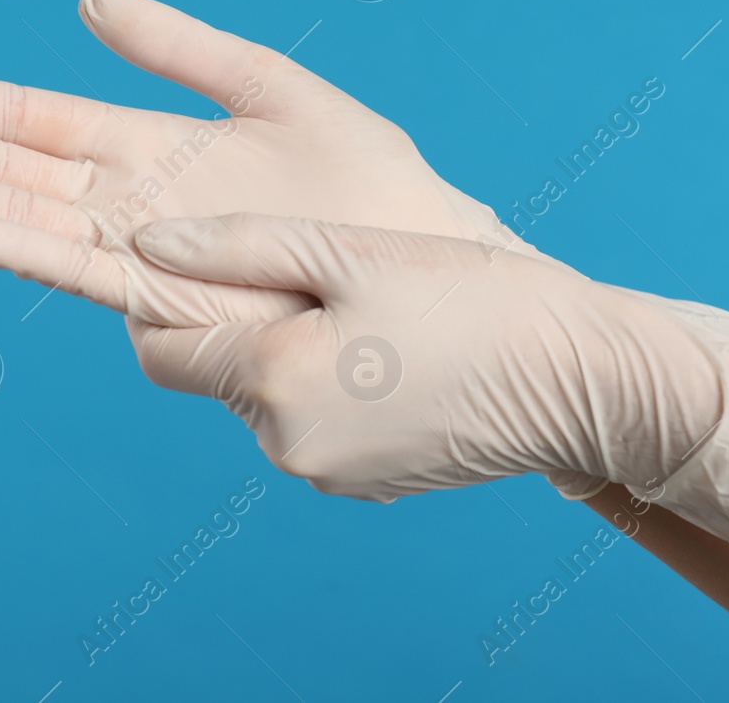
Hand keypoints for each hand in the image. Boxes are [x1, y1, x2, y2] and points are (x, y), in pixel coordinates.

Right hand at [0, 0, 544, 328]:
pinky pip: (74, 268)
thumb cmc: (371, 186)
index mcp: (148, 149)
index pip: (26, 120)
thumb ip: (181, 47)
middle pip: (2, 169)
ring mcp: (142, 252)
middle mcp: (129, 205)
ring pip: (20, 218)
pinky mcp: (171, 299)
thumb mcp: (273, 89)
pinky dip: (9, 246)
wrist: (436, 264)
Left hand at [126, 213, 728, 548]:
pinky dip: (328, 384)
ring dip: (286, 351)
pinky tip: (387, 346)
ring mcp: (330, 474)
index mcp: (272, 382)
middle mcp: (287, 445)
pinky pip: (315, 424)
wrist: (582, 382)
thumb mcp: (350, 252)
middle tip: (303, 270)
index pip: (162, 350)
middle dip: (239, 322)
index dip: (165, 301)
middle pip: (216, 373)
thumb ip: (239, 245)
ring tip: (359, 304)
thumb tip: (146, 245)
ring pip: (267, 397)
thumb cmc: (474, 300)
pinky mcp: (368, 483)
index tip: (201, 256)